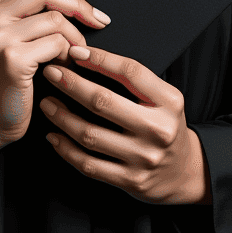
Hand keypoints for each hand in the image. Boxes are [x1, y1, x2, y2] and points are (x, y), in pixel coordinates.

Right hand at [0, 0, 109, 150]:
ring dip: (75, 37)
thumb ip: (24, 10)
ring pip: (55, 19)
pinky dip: (69, 53)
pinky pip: (57, 43)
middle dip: (78, 4)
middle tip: (98, 19)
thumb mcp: (3, 35)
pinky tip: (65, 66)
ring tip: (76, 52)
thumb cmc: (2, 77)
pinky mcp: (12, 58)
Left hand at [39, 45, 211, 204]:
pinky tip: (53, 136)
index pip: (130, 72)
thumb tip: (86, 56)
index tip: (74, 51)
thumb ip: (134, 81)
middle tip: (51, 73)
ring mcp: (144, 158)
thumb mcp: (163, 98)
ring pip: (91, 134)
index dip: (99, 59)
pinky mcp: (131, 181)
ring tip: (47, 103)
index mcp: (169, 101)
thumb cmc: (164, 124)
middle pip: (104, 102)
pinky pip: (90, 164)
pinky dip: (66, 149)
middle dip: (71, 84)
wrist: (184, 172)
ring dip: (62, 116)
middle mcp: (159, 129)